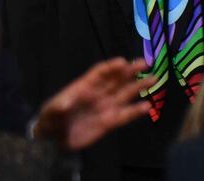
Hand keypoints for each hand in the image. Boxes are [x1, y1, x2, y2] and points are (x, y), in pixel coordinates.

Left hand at [33, 57, 154, 149]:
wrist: (54, 139)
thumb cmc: (50, 119)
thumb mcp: (50, 112)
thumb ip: (58, 107)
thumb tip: (64, 103)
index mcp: (84, 86)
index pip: (100, 73)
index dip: (111, 67)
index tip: (123, 62)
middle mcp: (98, 93)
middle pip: (116, 79)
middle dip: (130, 71)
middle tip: (145, 62)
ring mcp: (105, 107)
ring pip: (125, 94)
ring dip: (138, 86)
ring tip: (153, 79)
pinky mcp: (109, 122)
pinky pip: (124, 115)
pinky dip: (135, 111)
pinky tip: (147, 106)